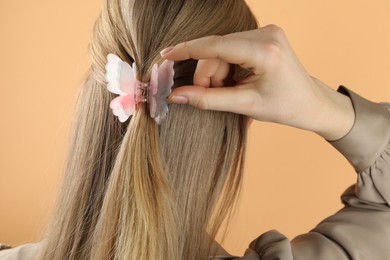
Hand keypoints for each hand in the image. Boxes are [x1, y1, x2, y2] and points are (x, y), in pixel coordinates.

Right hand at [161, 25, 354, 140]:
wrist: (311, 103)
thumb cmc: (285, 107)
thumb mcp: (245, 106)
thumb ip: (208, 100)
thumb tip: (176, 96)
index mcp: (265, 51)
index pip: (216, 46)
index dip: (187, 50)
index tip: (166, 55)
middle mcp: (266, 34)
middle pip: (216, 50)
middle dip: (209, 75)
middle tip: (214, 96)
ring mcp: (266, 32)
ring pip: (221, 50)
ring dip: (217, 73)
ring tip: (231, 91)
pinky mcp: (263, 35)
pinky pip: (230, 48)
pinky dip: (226, 67)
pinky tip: (236, 81)